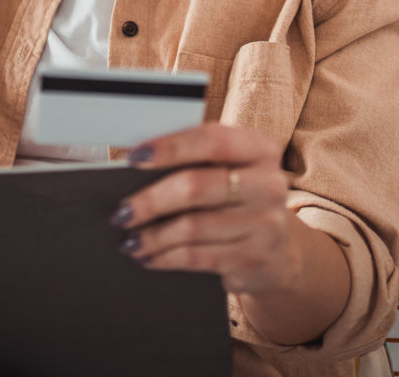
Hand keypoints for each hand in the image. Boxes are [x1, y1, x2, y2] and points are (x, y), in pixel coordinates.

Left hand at [112, 122, 296, 294]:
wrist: (277, 253)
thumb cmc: (237, 202)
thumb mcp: (230, 173)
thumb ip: (196, 163)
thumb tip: (137, 165)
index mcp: (260, 150)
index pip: (211, 140)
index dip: (170, 147)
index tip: (133, 158)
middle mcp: (268, 184)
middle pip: (196, 186)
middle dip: (151, 201)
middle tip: (121, 213)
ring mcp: (265, 224)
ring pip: (192, 227)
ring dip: (153, 236)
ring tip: (129, 241)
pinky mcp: (254, 259)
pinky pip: (197, 257)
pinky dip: (165, 257)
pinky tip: (148, 257)